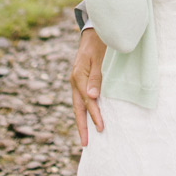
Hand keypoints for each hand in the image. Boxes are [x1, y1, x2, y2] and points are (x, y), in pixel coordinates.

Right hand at [70, 28, 106, 145]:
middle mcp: (75, 81)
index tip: (101, 127)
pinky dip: (84, 110)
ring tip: (85, 137)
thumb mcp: (98, 58)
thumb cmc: (99, 43)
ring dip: (82, 120)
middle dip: (82, 126)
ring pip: (78, 105)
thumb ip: (95, 77)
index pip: (87, 101)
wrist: (94, 32)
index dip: (94, 115)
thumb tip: (92, 97)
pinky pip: (80, 99)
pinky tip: (88, 118)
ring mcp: (76, 81)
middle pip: (78, 108)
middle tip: (85, 144)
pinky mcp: (80, 80)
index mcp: (78, 76)